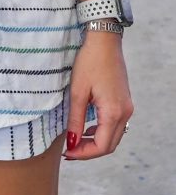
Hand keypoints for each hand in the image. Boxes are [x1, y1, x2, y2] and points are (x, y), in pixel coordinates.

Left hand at [64, 32, 133, 159]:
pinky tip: (87, 128)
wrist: (104, 41)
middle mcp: (125, 113)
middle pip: (109, 145)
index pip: (101, 146)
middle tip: (69, 150)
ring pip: (113, 136)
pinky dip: (101, 131)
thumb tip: (72, 142)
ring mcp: (127, 107)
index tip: (66, 153)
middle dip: (89, 151)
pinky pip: (115, 125)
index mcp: (113, 112)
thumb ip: (76, 120)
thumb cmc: (89, 62)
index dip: (83, 154)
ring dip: (96, 142)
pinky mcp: (124, 102)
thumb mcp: (77, 91)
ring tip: (75, 140)